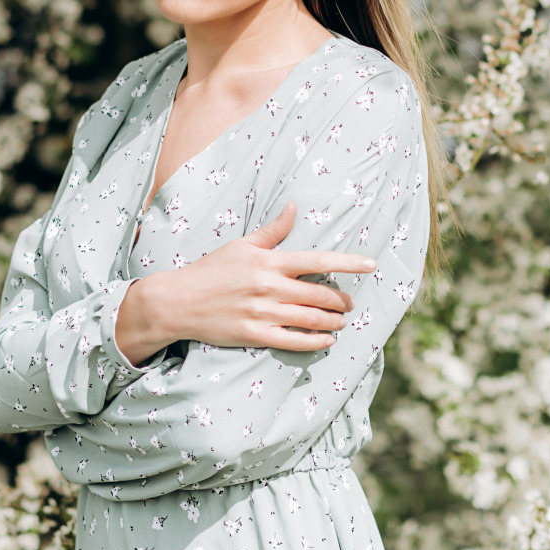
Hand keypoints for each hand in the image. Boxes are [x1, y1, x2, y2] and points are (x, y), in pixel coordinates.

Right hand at [114, 202, 376, 365]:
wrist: (179, 302)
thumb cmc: (211, 270)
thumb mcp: (241, 246)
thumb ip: (272, 231)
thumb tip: (294, 207)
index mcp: (269, 262)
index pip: (318, 260)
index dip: (348, 263)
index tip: (371, 264)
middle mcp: (269, 287)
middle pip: (320, 295)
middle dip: (342, 301)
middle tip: (350, 304)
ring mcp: (263, 313)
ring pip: (311, 320)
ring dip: (333, 322)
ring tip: (342, 322)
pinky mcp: (255, 335)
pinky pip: (294, 341)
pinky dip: (316, 342)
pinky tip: (327, 340)